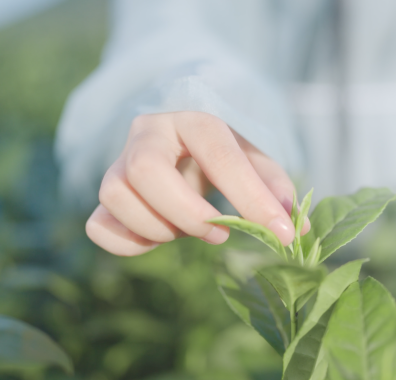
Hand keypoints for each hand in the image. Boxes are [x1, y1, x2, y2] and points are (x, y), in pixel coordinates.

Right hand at [85, 111, 308, 255]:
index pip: (219, 155)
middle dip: (187, 213)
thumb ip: (275, 188)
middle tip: (218, 233)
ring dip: (158, 228)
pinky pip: (97, 225)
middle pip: (145, 170)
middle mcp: (148, 134)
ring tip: (187, 230)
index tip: (281, 234)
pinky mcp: (105, 194)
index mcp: (193, 120)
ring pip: (117, 195)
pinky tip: (158, 239)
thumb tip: (298, 229)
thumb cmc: (221, 154)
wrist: (179, 142)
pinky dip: (129, 244)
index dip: (251, 199)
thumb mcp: (253, 161)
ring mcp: (118, 162)